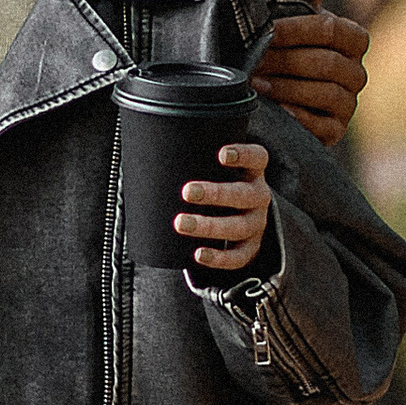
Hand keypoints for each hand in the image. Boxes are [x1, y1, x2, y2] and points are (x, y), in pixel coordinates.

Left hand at [181, 141, 270, 275]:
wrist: (241, 222)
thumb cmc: (217, 186)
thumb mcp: (214, 171)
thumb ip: (194, 160)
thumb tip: (146, 146)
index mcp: (252, 172)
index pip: (257, 158)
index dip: (243, 155)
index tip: (221, 154)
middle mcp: (259, 196)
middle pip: (243, 194)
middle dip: (215, 193)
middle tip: (187, 192)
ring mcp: (256, 224)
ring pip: (238, 227)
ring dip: (209, 225)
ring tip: (180, 223)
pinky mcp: (250, 249)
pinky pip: (238, 257)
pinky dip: (218, 257)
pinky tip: (198, 254)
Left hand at [251, 0, 367, 147]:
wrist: (277, 89)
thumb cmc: (287, 42)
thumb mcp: (295, 12)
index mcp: (355, 40)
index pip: (333, 30)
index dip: (298, 29)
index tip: (267, 29)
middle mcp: (358, 73)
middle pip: (326, 62)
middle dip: (285, 60)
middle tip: (253, 59)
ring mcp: (350, 104)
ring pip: (325, 92)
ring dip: (287, 87)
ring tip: (256, 83)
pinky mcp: (336, 131)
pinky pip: (323, 126)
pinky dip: (298, 117)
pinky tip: (275, 110)